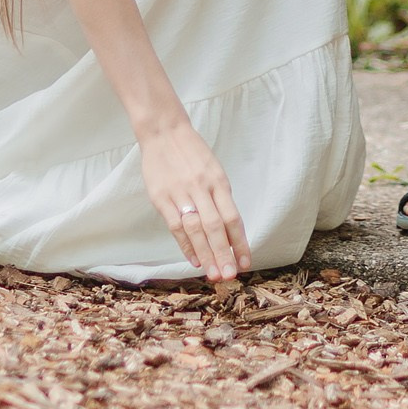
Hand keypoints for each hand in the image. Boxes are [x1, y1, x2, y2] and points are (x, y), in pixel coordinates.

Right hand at [140, 118, 250, 286]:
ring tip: (213, 274)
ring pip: (196, 229)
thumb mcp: (213, 170)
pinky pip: (175, 225)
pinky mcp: (161, 197)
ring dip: (206, 254)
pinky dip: (186, 244)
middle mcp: (202, 188)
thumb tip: (228, 231)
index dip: (240, 243)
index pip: (233, 218)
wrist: (164, 132)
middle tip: (229, 277)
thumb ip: (219, 198)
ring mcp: (181, 193)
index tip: (245, 263)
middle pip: (216, 227)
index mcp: (218, 182)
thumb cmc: (191, 153)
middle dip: (224, 254)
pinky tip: (194, 260)